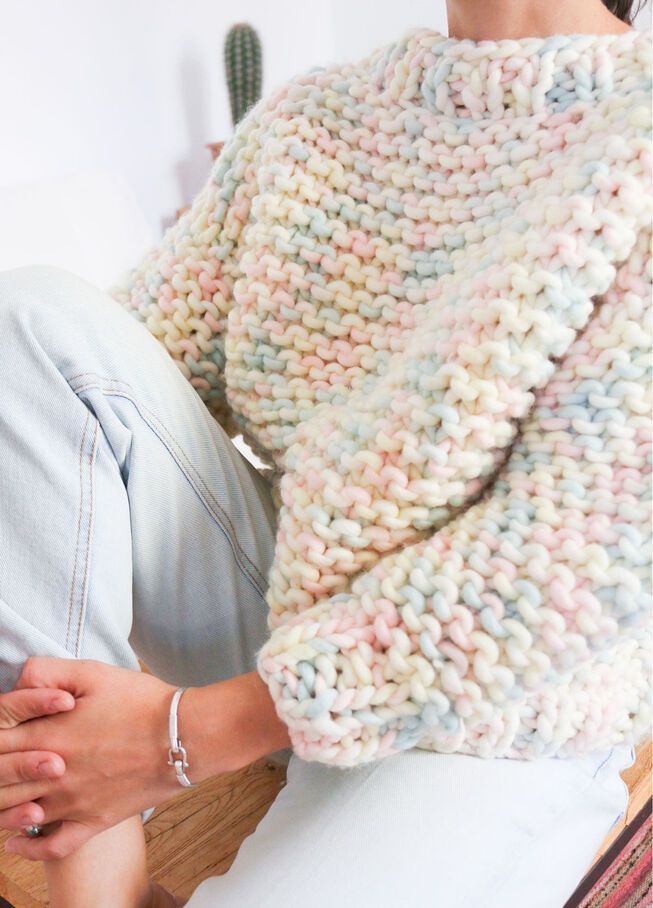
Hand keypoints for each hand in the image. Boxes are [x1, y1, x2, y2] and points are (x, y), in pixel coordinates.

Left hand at [1, 657, 179, 860]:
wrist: (182, 735)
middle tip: (2, 764)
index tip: (1, 735)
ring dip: (2, 805)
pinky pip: (50, 846)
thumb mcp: (92, 672)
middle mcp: (51, 773)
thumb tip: (19, 681)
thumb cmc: (141, 701)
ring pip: (14, 814)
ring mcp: (71, 802)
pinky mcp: (92, 821)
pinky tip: (16, 841)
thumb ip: (46, 672)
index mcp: (47, 734)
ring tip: (4, 793)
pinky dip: (27, 848)